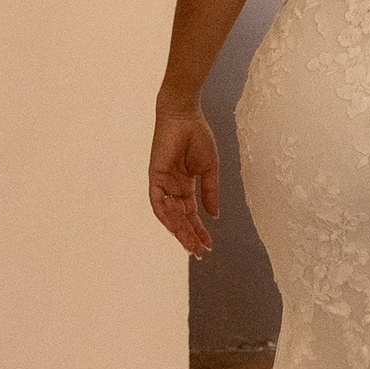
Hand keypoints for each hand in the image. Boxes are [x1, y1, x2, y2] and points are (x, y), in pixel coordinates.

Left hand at [148, 102, 220, 256]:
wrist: (185, 116)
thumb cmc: (198, 136)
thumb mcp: (209, 169)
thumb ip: (210, 192)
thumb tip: (214, 215)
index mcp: (186, 185)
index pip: (192, 214)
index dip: (200, 230)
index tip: (209, 245)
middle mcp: (173, 188)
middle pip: (181, 218)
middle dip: (190, 236)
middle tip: (200, 253)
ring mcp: (163, 183)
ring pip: (170, 214)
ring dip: (179, 231)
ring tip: (191, 245)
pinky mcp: (155, 177)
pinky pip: (158, 201)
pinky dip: (165, 215)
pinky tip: (175, 227)